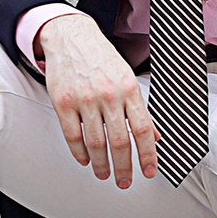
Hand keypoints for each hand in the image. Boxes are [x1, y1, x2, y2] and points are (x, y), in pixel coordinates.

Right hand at [38, 13, 157, 188]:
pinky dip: (80, 153)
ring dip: (101, 164)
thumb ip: (139, 108)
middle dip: (124, 167)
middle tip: (125, 181)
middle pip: (119, 141)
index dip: (147, 155)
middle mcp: (108, 95)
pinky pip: (72, 136)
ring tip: (104, 174)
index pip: (142, 129)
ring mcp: (84, 99)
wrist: (70, 36)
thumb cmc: (100, 58)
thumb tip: (153, 136)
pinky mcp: (63, 102)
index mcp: (128, 89)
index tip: (148, 171)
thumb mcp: (127, 78)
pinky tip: (86, 159)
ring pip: (95, 143)